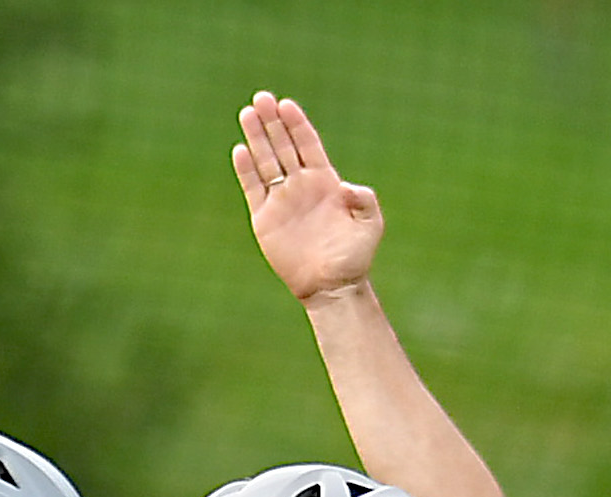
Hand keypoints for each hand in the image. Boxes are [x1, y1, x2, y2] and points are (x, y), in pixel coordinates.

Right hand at [235, 90, 384, 302]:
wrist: (331, 286)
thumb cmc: (354, 257)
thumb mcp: (370, 225)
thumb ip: (364, 200)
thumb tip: (345, 186)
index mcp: (325, 182)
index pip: (307, 144)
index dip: (297, 124)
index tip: (286, 105)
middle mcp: (301, 186)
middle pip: (283, 145)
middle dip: (272, 121)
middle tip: (261, 98)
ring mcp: (281, 201)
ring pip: (266, 161)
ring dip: (257, 137)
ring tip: (247, 113)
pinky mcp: (264, 219)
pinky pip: (253, 188)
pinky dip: (246, 170)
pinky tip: (240, 150)